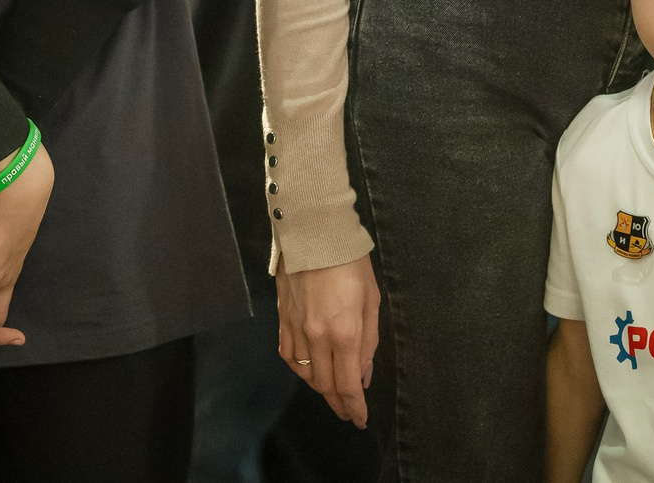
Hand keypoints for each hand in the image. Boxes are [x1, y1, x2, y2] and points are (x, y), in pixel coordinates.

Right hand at [278, 254, 380, 428]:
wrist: (314, 233)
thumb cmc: (351, 264)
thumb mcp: (372, 301)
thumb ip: (368, 343)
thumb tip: (363, 376)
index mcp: (345, 334)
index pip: (348, 385)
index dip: (355, 408)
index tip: (360, 420)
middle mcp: (318, 338)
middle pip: (325, 385)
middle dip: (339, 403)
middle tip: (348, 412)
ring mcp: (296, 329)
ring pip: (305, 374)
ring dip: (321, 388)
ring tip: (332, 392)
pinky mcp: (282, 319)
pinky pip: (289, 356)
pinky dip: (299, 370)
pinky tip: (308, 371)